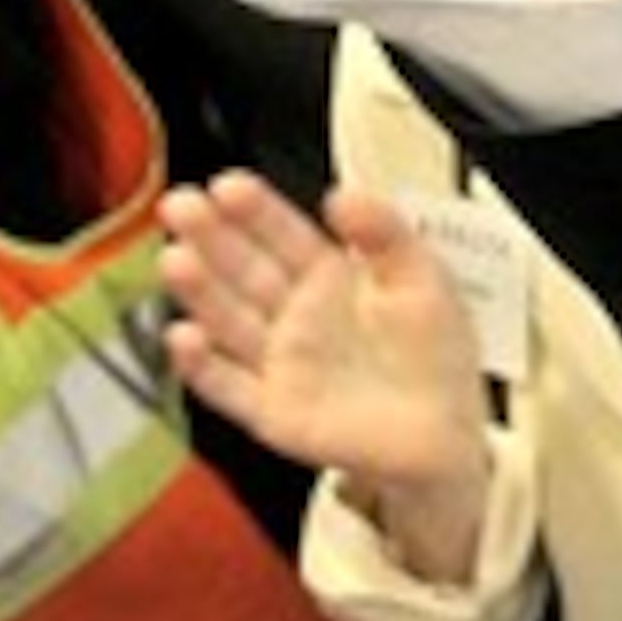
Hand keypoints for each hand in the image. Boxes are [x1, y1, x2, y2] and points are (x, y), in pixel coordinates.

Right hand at [159, 173, 490, 508]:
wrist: (445, 435)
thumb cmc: (435, 357)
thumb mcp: (424, 279)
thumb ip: (386, 233)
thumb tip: (343, 194)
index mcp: (330, 279)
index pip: (285, 235)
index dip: (256, 211)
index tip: (228, 185)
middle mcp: (295, 316)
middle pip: (245, 271)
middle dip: (212, 238)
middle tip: (182, 206)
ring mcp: (280, 362)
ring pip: (228, 321)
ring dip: (200, 291)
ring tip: (176, 259)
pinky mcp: (272, 411)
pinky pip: (228, 387)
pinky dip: (202, 365)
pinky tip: (183, 336)